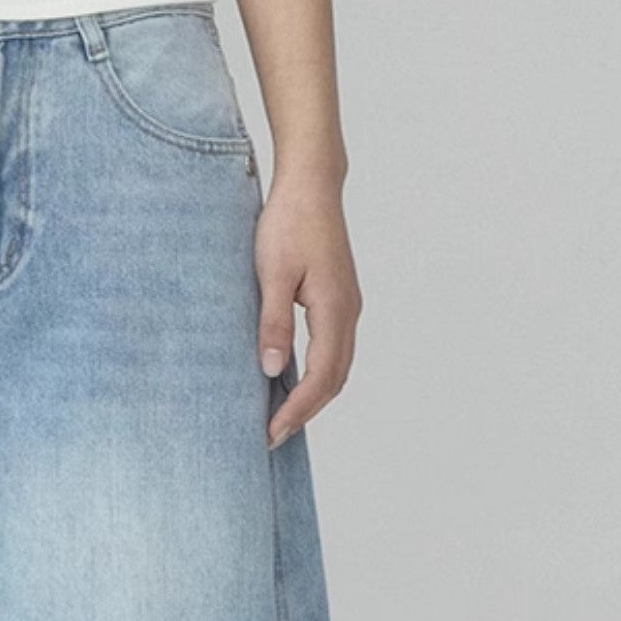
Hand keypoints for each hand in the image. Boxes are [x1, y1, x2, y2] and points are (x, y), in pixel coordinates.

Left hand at [255, 169, 358, 446]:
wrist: (311, 184)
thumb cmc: (289, 222)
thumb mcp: (271, 273)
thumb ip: (273, 322)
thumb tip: (272, 370)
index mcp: (335, 310)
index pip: (321, 377)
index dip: (297, 410)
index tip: (271, 433)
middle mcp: (348, 312)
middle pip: (334, 379)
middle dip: (306, 411)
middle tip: (273, 436)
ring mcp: (347, 305)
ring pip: (336, 366)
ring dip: (312, 394)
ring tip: (280, 415)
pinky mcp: (338, 297)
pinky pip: (332, 348)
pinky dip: (315, 372)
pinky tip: (290, 377)